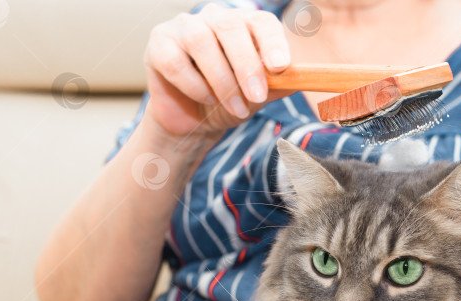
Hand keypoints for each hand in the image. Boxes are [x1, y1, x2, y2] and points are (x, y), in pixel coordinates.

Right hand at [144, 4, 293, 137]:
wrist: (193, 121)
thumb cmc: (229, 101)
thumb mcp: (259, 95)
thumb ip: (279, 85)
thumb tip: (302, 79)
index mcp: (244, 24)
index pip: (261, 22)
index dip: (272, 42)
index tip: (280, 67)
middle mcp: (213, 18)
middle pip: (230, 27)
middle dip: (246, 65)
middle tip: (257, 96)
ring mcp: (183, 27)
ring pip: (201, 41)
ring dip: (222, 80)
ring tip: (235, 108)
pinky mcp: (158, 44)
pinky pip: (175, 61)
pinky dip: (194, 85)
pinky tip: (206, 99)